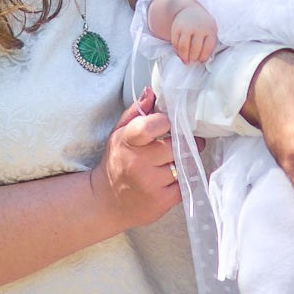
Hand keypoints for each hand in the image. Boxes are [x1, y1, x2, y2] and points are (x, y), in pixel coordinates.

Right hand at [90, 88, 180, 229]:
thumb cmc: (117, 162)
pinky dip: (185, 180)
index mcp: (126, 142)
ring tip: (177, 160)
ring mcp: (150, 184)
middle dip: (184, 143)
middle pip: (175, 146)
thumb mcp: (119, 134)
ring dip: (184, 162)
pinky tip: (175, 177)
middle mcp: (137, 163)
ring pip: (183, 165)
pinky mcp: (162, 201)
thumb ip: (136, 112)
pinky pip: (186, 184)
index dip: (166, 121)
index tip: (172, 122)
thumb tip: (152, 92)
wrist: (107, 202)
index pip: (149, 126)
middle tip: (186, 141)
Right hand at [170, 6, 217, 63]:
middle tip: (193, 60)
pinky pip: (175, 43)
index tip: (201, 60)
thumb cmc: (203, 27)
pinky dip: (177, 51)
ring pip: (183, 47)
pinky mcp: (176, 27)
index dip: (203, 57)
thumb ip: (208, 45)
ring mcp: (186, 27)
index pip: (207, 48)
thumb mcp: (210, 31)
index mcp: (210, 29)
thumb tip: (200, 62)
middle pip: (195, 49)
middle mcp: (198, 27)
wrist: (191, 11)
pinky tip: (180, 53)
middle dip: (193, 58)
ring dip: (184, 57)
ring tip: (186, 60)